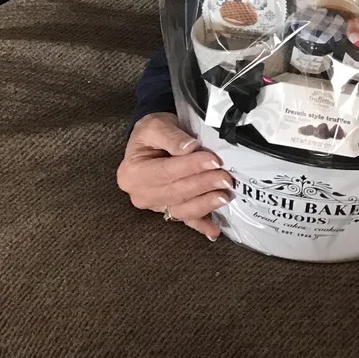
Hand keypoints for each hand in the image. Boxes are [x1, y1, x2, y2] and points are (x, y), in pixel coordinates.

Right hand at [116, 112, 231, 240]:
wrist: (151, 140)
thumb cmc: (152, 132)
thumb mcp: (156, 125)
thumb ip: (171, 137)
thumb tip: (189, 148)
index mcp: (132, 173)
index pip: (166, 172)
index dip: (191, 167)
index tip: (214, 161)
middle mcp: (140, 194)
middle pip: (175, 192)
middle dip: (203, 185)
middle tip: (226, 178)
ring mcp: (154, 205)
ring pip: (182, 209)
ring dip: (205, 204)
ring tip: (225, 196)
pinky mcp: (168, 210)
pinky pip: (186, 219)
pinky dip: (201, 226)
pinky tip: (214, 231)